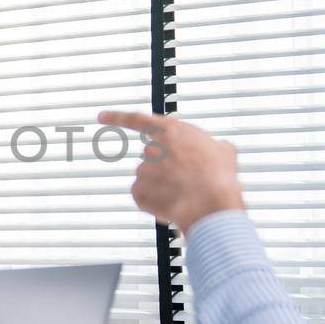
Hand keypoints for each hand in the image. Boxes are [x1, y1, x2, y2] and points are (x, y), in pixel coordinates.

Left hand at [96, 111, 244, 233]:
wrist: (209, 203)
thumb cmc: (219, 175)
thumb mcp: (224, 150)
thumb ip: (211, 145)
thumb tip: (216, 150)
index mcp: (169, 131)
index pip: (136, 119)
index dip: (117, 118)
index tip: (100, 117)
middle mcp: (150, 148)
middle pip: (154, 160)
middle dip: (167, 171)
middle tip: (189, 182)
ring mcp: (142, 170)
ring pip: (151, 181)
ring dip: (164, 188)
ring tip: (186, 196)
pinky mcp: (138, 191)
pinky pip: (145, 198)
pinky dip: (156, 204)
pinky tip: (173, 206)